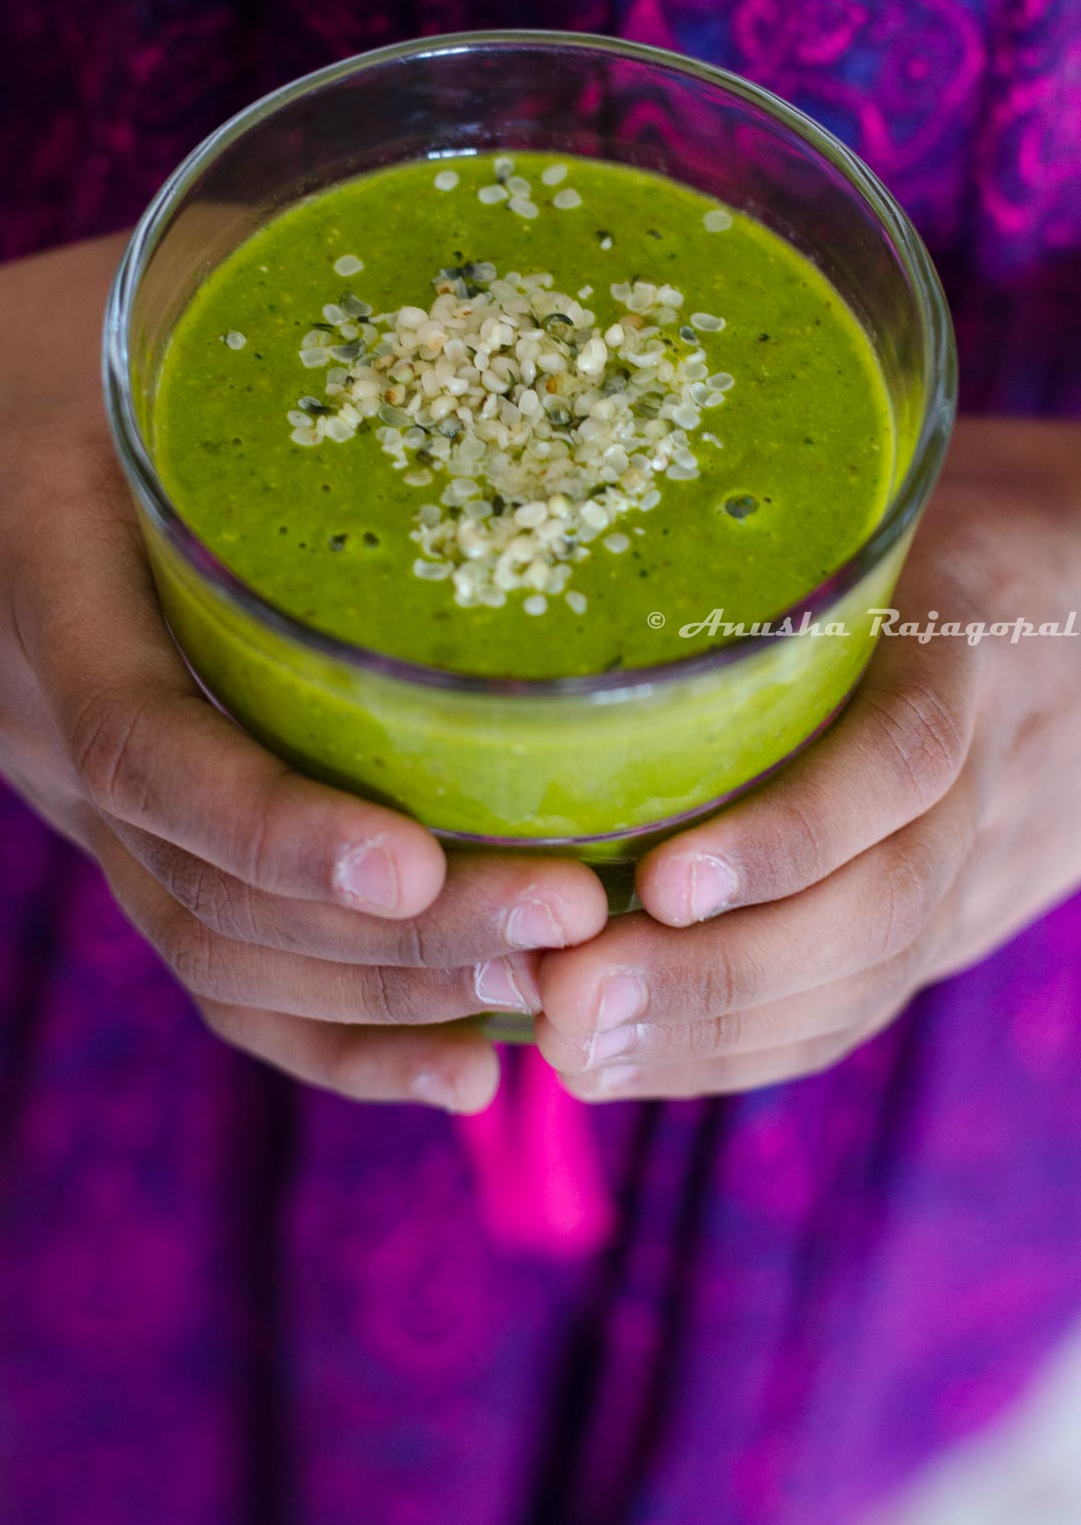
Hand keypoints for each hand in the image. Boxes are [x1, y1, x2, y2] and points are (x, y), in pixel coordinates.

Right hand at [0, 238, 608, 1109]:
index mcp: (52, 597)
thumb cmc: (12, 372)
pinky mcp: (140, 840)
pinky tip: (463, 1064)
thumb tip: (495, 282)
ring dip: (389, 1001)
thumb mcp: (120, 315)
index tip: (414, 857)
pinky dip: (342, 1041)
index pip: (149, 751)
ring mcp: (101, 812)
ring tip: (552, 995)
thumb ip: (260, 310)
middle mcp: (70, 740)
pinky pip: (224, 974)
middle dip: (400, 935)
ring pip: (228, 961)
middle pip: (219, 898)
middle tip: (578, 917)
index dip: (274, 825)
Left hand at [535, 419, 1080, 1099]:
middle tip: (568, 997)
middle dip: (718, 974)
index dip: (791, 834)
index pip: (903, 760)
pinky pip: (852, 1011)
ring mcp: (968, 861)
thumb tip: (548, 540)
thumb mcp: (859, 516)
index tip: (660, 882)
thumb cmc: (916, 545)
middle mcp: (984, 771)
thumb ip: (757, 544)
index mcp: (965, 648)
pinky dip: (734, 1052)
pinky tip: (628, 1061)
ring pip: (865, 977)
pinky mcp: (936, 924)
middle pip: (879, 904)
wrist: (1067, 625)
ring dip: (710, 1033)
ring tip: (571, 1043)